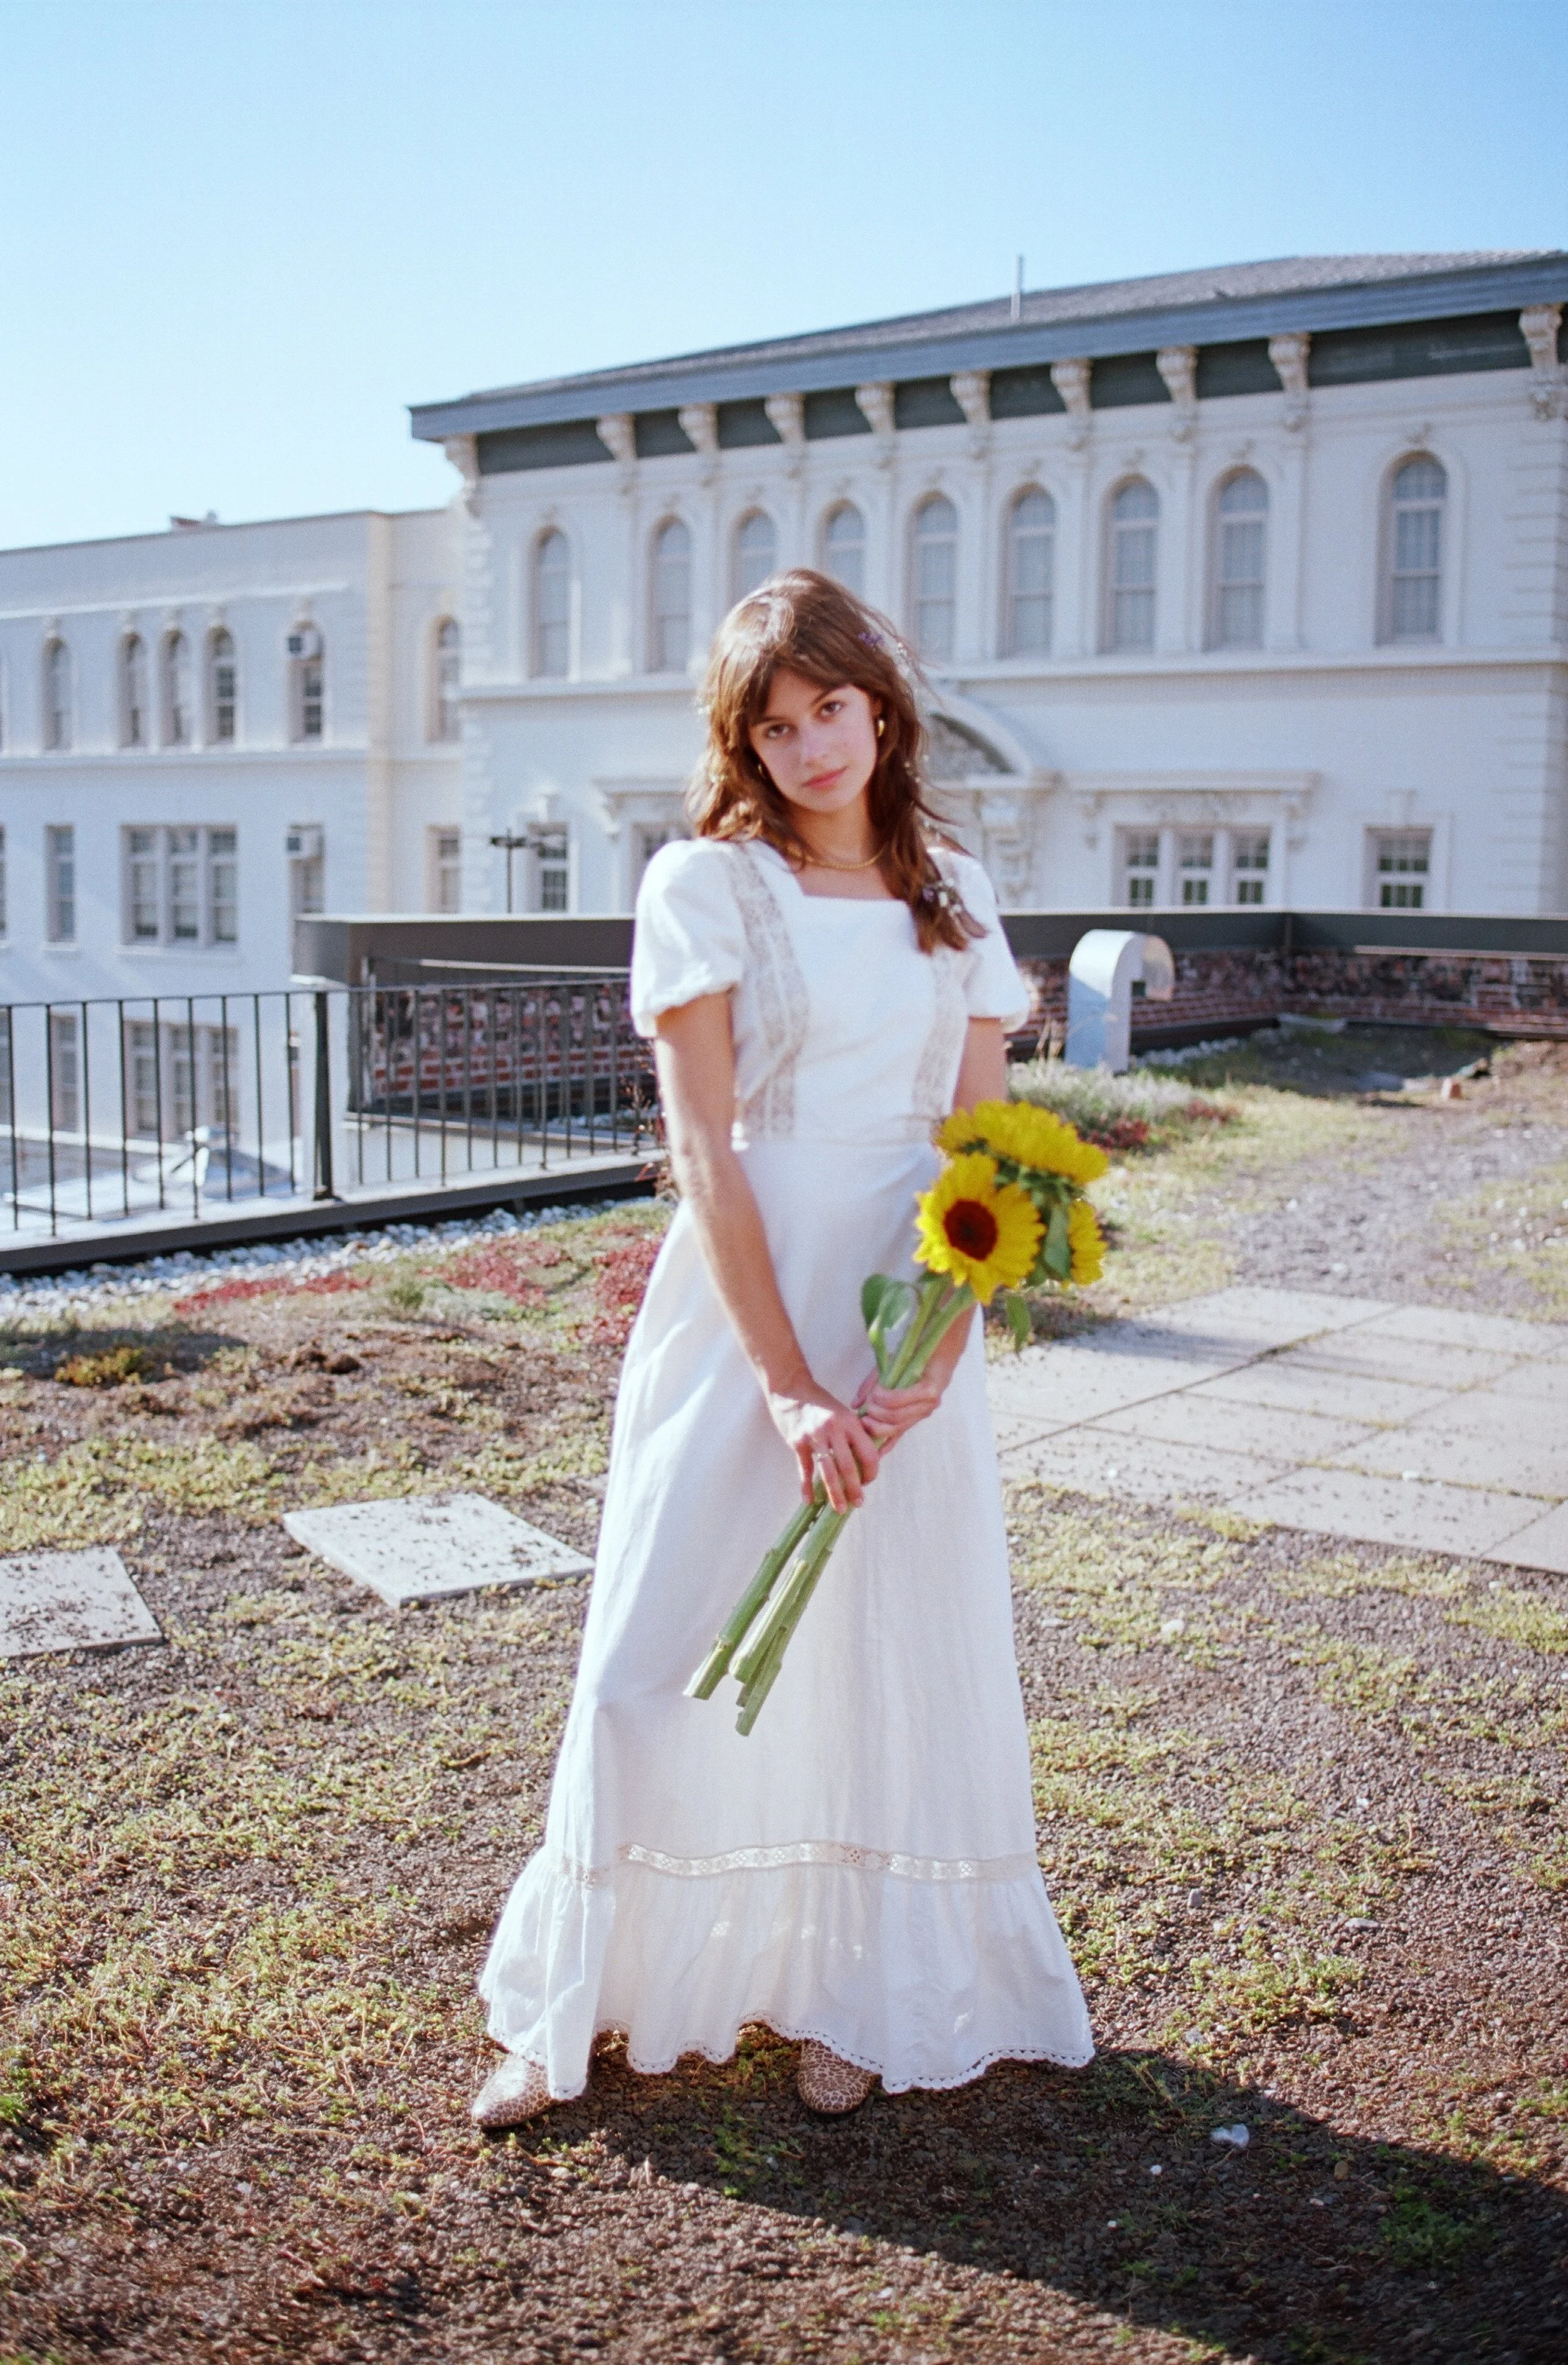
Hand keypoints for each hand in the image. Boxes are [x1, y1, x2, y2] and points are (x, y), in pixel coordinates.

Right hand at [768, 1382, 882, 1511]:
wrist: (791, 1388)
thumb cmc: (820, 1402)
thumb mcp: (843, 1413)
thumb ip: (854, 1433)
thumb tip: (866, 1460)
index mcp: (850, 1422)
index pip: (868, 1453)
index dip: (871, 1472)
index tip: (868, 1482)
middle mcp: (834, 1429)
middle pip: (848, 1466)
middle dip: (854, 1489)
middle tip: (858, 1503)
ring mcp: (814, 1436)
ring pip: (828, 1471)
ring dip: (835, 1493)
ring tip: (840, 1508)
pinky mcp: (797, 1441)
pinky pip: (804, 1468)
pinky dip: (806, 1486)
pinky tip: (809, 1500)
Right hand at [853, 1304, 973, 1448]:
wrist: (939, 1337)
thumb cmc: (913, 1355)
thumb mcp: (888, 1375)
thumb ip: (872, 1391)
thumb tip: (856, 1406)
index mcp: (915, 1410)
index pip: (898, 1434)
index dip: (882, 1444)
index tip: (867, 1454)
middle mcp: (924, 1410)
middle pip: (895, 1428)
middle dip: (875, 1426)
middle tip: (862, 1419)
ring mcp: (929, 1401)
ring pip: (898, 1416)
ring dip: (879, 1411)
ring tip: (869, 1403)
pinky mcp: (931, 1389)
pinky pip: (903, 1400)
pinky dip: (887, 1398)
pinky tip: (879, 1392)